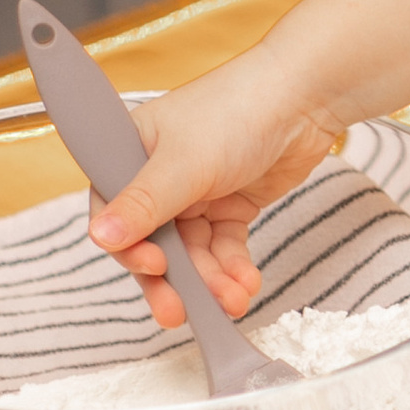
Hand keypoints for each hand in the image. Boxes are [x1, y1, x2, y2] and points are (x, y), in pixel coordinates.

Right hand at [84, 47, 345, 332]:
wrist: (308, 96)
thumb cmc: (239, 110)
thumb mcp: (185, 162)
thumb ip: (145, 205)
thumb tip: (100, 238)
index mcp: (132, 151)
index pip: (113, 210)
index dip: (128, 245)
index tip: (154, 267)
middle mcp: (160, 174)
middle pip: (152, 240)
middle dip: (169, 278)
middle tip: (178, 312)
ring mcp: (197, 191)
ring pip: (192, 251)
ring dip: (209, 280)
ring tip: (230, 302)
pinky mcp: (232, 204)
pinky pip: (224, 247)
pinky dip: (232, 269)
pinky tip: (244, 286)